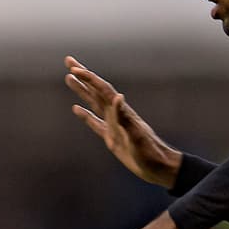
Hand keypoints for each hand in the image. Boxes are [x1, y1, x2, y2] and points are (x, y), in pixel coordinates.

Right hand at [64, 55, 180, 187]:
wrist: (159, 167)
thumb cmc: (150, 153)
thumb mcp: (137, 136)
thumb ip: (125, 117)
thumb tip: (117, 97)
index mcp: (121, 112)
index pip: (102, 90)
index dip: (88, 78)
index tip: (73, 68)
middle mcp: (116, 114)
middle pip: (96, 90)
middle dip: (83, 76)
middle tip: (68, 61)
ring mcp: (113, 125)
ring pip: (93, 103)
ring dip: (82, 90)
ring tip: (69, 78)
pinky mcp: (111, 137)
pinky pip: (95, 122)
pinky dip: (85, 115)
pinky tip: (76, 109)